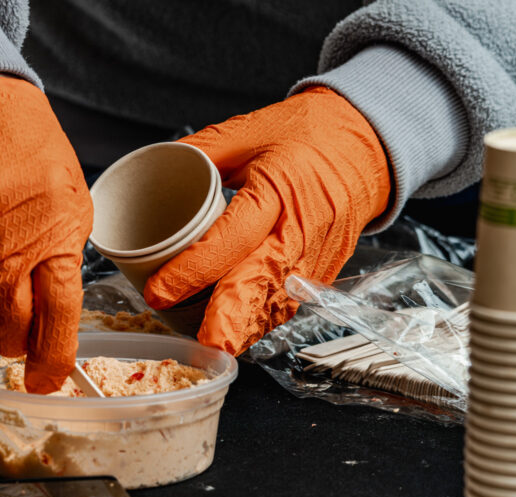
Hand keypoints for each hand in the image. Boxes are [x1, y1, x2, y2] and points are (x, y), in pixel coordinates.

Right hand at [0, 76, 92, 393]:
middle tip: (17, 323)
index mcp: (51, 241)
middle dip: (13, 339)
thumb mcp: (71, 202)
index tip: (44, 382)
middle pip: (5, 330)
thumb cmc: (29, 149)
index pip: (55, 323)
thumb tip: (53, 319)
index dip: (51, 363)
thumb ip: (62, 262)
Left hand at [144, 87, 390, 354]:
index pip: (231, 239)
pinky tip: (237, 335)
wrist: (368, 144)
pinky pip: (289, 304)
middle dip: (229, 318)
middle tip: (201, 343)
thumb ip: (200, 153)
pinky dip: (262, 322)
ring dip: (246, 329)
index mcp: (279, 190)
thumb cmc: (307, 134)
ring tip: (212, 348)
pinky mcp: (323, 272)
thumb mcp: (248, 129)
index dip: (193, 270)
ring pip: (278, 302)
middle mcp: (302, 229)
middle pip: (261, 282)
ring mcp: (317, 255)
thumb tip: (148, 172)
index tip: (158, 291)